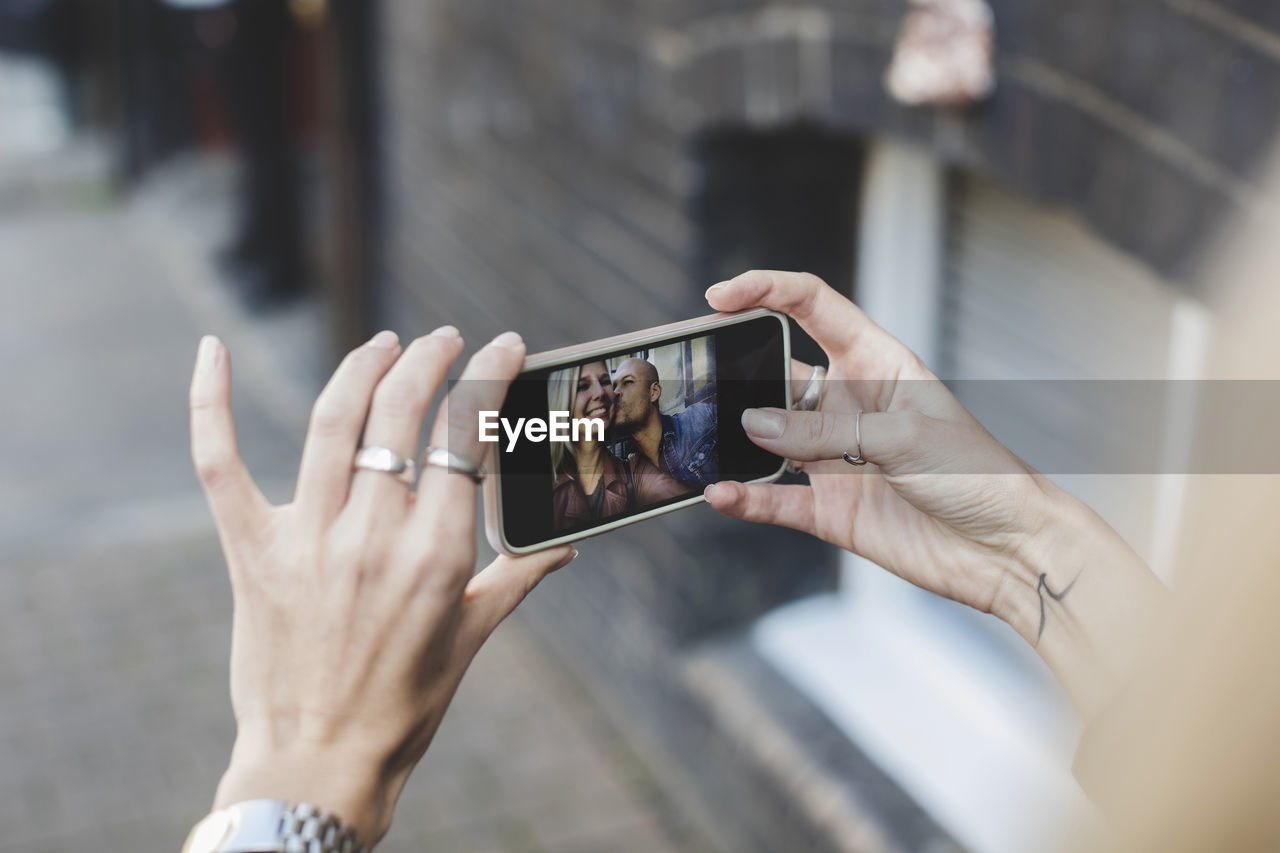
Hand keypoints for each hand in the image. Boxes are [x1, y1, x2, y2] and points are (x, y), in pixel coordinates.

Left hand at [189, 328, 574, 844]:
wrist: (320, 760)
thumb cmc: (406, 704)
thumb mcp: (472, 637)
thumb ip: (518, 577)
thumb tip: (564, 544)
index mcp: (437, 555)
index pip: (466, 437)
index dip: (488, 379)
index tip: (504, 348)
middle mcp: (374, 536)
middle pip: (402, 412)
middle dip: (430, 359)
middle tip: (445, 340)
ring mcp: (308, 539)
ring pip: (334, 420)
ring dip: (364, 366)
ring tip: (386, 344)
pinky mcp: (253, 550)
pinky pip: (221, 462)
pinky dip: (212, 402)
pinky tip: (212, 351)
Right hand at [703, 271, 1163, 717]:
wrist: (1008, 551)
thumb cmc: (981, 476)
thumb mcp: (904, 437)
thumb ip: (825, 431)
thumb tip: (753, 424)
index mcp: (878, 363)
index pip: (814, 308)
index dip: (767, 291)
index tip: (722, 297)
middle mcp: (849, 404)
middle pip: (777, 371)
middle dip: (736, 367)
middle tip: (696, 372)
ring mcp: (835, 457)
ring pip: (766, 437)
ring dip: (733, 437)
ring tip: (700, 436)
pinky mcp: (829, 508)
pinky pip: (774, 499)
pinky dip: (746, 497)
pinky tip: (721, 492)